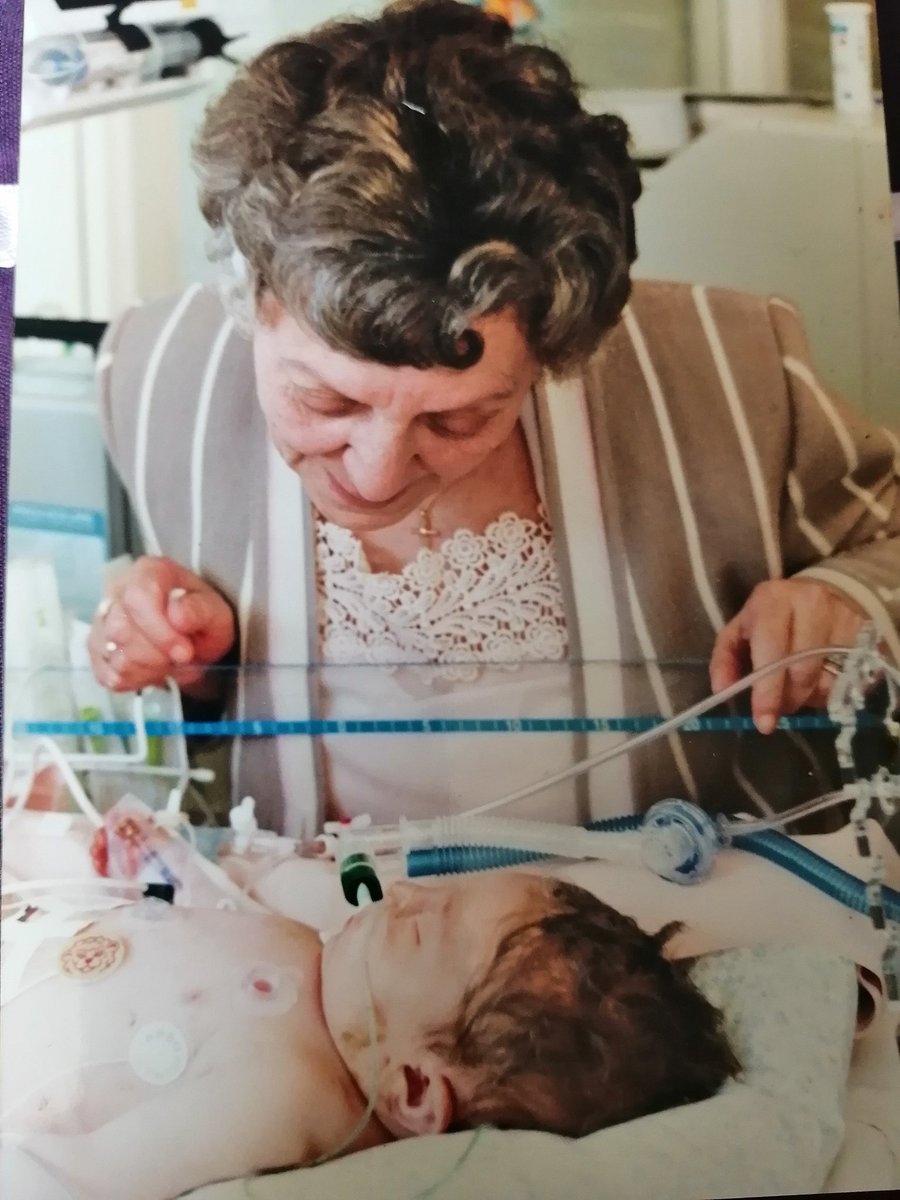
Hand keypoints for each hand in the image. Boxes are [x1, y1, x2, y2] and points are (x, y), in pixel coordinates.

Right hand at [88, 556, 234, 692]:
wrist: (192, 634)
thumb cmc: (201, 617)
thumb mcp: (215, 612)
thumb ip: (199, 610)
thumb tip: (177, 614)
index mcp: (148, 572)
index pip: (138, 597)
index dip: (160, 631)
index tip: (184, 652)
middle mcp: (117, 591)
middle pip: (121, 630)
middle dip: (157, 655)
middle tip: (181, 658)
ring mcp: (102, 620)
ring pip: (112, 654)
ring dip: (147, 669)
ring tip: (168, 662)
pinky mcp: (96, 648)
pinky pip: (105, 674)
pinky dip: (133, 681)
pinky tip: (151, 671)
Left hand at [709, 579, 865, 733]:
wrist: (825, 591)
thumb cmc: (773, 617)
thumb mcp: (741, 629)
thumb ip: (726, 658)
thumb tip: (721, 690)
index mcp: (773, 600)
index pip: (771, 649)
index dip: (766, 690)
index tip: (763, 720)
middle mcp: (812, 603)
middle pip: (802, 670)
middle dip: (788, 698)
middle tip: (781, 708)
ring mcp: (844, 617)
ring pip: (828, 679)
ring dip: (811, 696)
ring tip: (800, 689)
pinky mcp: (867, 634)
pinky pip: (850, 679)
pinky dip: (833, 690)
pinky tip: (822, 681)